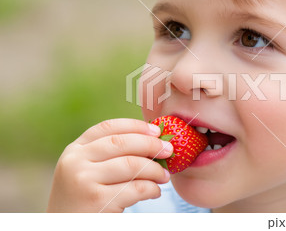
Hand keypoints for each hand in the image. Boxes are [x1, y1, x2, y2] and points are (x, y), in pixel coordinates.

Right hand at [47, 118, 172, 211]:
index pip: (108, 127)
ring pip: (132, 165)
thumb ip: (108, 155)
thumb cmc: (83, 201)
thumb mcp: (86, 171)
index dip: (136, 126)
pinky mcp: (98, 201)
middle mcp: (75, 162)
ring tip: (164, 176)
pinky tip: (155, 192)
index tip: (156, 130)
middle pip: (122, 143)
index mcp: (74, 150)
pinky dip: (152, 189)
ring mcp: (84, 181)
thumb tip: (152, 139)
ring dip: (155, 170)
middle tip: (168, 150)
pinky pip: (136, 188)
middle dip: (151, 144)